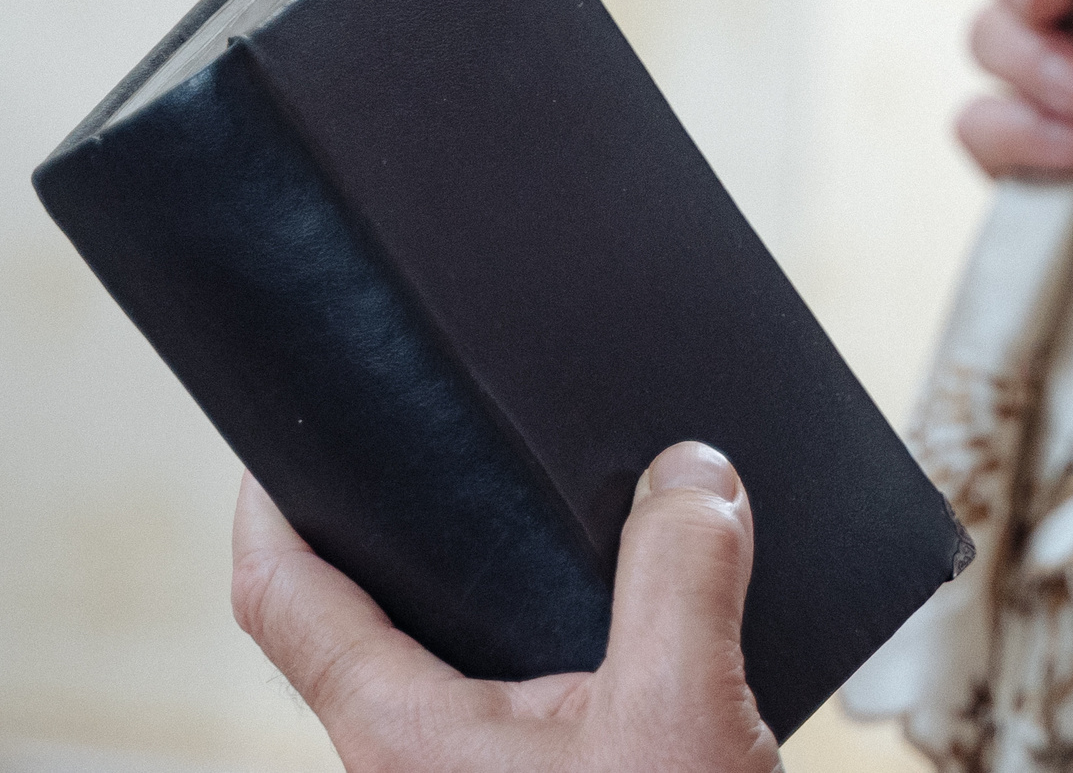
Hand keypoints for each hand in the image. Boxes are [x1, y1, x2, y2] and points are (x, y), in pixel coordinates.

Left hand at [231, 443, 778, 772]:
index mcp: (405, 735)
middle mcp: (414, 767)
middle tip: (461, 466)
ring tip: (576, 537)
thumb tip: (692, 476)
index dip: (269, 507)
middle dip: (411, 539)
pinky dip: (568, 654)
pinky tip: (646, 631)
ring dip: (500, 603)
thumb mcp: (682, 707)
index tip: (280, 443)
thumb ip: (680, 574)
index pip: (282, 602)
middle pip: (365, 628)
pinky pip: (523, 713)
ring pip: (454, 674)